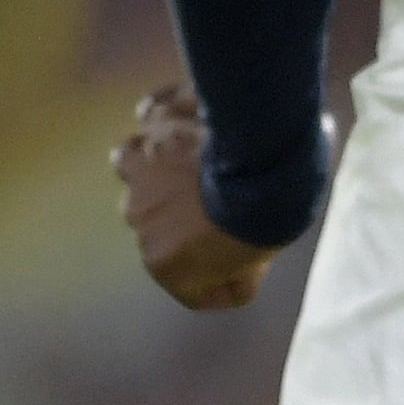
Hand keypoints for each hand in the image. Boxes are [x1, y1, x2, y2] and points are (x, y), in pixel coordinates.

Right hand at [114, 85, 283, 310]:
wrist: (266, 159)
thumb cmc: (262, 220)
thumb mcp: (255, 263)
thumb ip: (232, 271)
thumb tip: (234, 270)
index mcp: (161, 261)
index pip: (186, 284)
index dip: (218, 278)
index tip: (241, 265)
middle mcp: (138, 216)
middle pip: (157, 223)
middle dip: (183, 219)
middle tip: (221, 206)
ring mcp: (141, 166)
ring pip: (137, 168)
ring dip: (159, 169)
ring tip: (188, 159)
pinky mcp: (153, 123)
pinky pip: (150, 120)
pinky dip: (163, 123)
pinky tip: (181, 119)